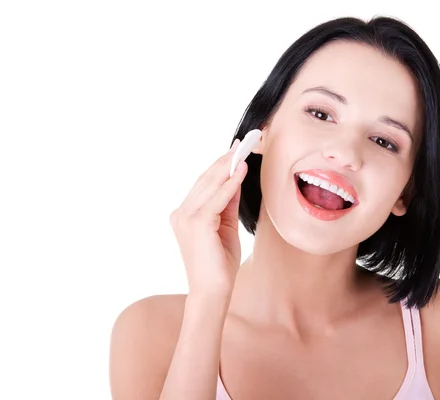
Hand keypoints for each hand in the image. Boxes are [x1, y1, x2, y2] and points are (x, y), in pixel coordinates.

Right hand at [169, 139, 247, 297]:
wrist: (213, 292)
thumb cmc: (219, 264)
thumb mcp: (226, 226)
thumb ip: (228, 202)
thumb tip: (236, 177)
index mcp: (184, 214)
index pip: (203, 184)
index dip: (219, 165)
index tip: (234, 149)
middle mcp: (181, 213)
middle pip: (205, 180)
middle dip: (224, 160)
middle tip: (242, 143)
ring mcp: (186, 218)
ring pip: (210, 185)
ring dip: (228, 167)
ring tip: (243, 151)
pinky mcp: (197, 224)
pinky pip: (217, 199)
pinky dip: (229, 184)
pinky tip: (240, 171)